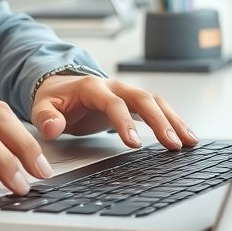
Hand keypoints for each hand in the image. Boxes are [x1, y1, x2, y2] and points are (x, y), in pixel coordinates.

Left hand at [31, 75, 198, 149]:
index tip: (134, 144)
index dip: (124, 122)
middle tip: (173, 144)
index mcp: (93, 87)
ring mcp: (126, 93)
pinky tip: (186, 137)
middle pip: (143, 99)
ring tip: (189, 142)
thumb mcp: (42, 106)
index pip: (113, 103)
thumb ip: (45, 117)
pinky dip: (172, 121)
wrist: (60, 87)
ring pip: (155, 102)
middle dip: (160, 121)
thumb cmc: (54, 98)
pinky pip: (157, 109)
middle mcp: (114, 86)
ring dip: (173, 120)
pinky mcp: (133, 103)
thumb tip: (52, 127)